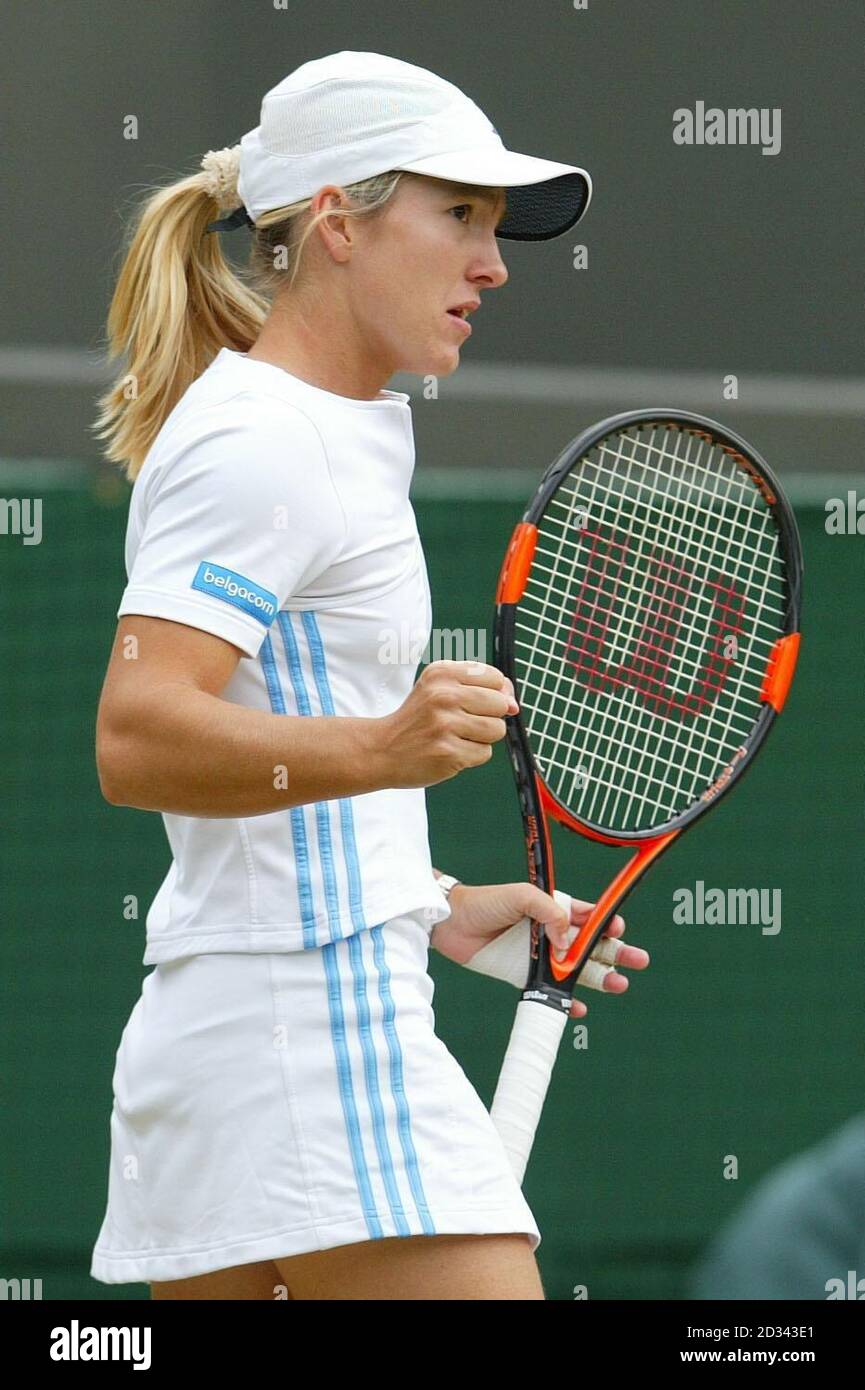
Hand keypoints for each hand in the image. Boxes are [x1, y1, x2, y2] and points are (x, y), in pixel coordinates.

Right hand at [374, 661, 518, 788]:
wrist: (382, 749)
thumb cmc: (417, 719)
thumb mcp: (438, 689)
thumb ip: (479, 687)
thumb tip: (514, 705)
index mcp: (442, 673)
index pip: (495, 677)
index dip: (496, 692)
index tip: (478, 703)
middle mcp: (443, 695)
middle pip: (500, 703)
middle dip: (489, 716)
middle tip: (462, 722)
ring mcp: (445, 725)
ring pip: (496, 730)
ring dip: (482, 737)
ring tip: (456, 737)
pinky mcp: (448, 752)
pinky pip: (484, 753)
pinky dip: (471, 755)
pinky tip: (450, 751)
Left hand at [430, 881, 649, 1018]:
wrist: (450, 922)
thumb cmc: (485, 901)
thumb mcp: (521, 895)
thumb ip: (547, 911)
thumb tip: (566, 940)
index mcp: (553, 909)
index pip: (589, 916)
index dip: (607, 924)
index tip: (619, 930)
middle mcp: (550, 933)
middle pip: (592, 945)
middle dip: (616, 953)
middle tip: (639, 962)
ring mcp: (539, 956)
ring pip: (577, 970)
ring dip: (600, 978)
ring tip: (620, 985)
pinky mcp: (524, 975)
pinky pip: (550, 990)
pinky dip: (566, 1000)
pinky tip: (580, 1008)